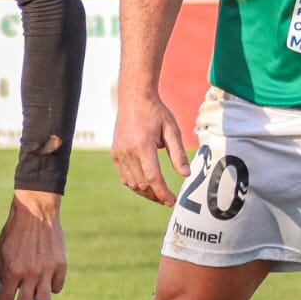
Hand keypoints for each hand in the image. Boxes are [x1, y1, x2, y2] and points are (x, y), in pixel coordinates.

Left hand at [0, 189, 66, 299]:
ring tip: (34, 288)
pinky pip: (57, 287)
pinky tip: (46, 275)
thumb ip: (3, 276)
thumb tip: (6, 296)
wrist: (35, 212)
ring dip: (37, 298)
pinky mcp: (61, 265)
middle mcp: (30, 274)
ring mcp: (47, 270)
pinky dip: (51, 285)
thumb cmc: (13, 234)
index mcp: (12, 271)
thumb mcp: (0, 254)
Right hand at [113, 89, 189, 204]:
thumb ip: (178, 153)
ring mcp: (119, 153)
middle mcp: (127, 151)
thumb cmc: (156, 112)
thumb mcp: (172, 130)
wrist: (134, 98)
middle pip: (142, 183)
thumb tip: (185, 174)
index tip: (171, 201)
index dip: (162, 192)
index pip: (152, 177)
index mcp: (142, 145)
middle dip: (156, 195)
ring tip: (159, 195)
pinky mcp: (115, 154)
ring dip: (146, 192)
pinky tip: (147, 185)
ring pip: (132, 183)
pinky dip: (136, 184)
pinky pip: (124, 177)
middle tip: (169, 199)